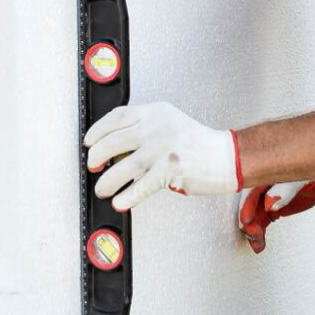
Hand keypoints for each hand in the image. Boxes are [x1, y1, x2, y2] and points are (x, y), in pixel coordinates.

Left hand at [83, 101, 240, 212]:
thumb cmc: (196, 142)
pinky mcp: (170, 171)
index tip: (89, 141)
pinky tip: (119, 202)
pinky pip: (141, 187)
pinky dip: (127, 196)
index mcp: (155, 112)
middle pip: (114, 141)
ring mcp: (163, 150)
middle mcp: (157, 128)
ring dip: (107, 181)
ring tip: (102, 188)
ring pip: (123, 166)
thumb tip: (112, 145)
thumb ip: (143, 127)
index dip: (97, 130)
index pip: (117, 116)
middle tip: (93, 166)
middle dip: (97, 156)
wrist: (225, 156)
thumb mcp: (168, 122)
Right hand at [236, 179, 314, 252]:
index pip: (251, 189)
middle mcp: (262, 185)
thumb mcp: (302, 180)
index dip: (246, 204)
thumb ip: (286, 190)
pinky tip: (259, 244)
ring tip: (257, 244)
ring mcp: (266, 198)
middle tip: (255, 234)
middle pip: (249, 205)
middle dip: (248, 221)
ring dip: (252, 231)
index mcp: (267, 174)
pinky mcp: (271, 209)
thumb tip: (269, 204)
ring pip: (253, 216)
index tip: (247, 220)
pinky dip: (259, 233)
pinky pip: (261, 222)